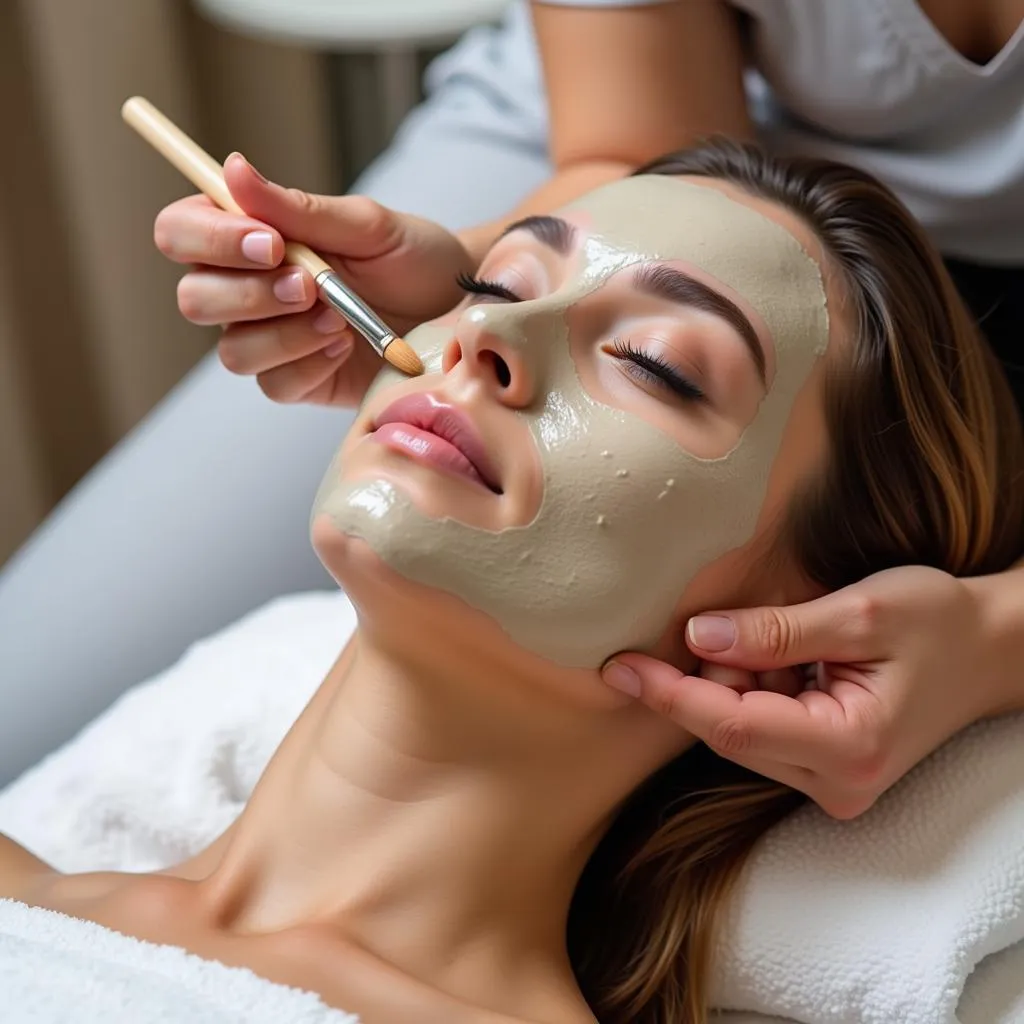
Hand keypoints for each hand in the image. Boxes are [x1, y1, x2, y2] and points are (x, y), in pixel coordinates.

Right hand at [154, 152, 472, 405]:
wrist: (459, 311)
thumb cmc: (414, 259)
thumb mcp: (367, 225)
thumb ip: (300, 207)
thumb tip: (232, 169)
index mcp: (250, 237)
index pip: (182, 231)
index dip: (210, 238)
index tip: (270, 242)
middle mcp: (247, 290)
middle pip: (194, 298)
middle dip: (249, 294)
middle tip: (311, 287)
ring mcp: (270, 340)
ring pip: (232, 351)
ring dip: (283, 334)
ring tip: (339, 319)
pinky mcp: (298, 381)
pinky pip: (274, 385)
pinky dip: (309, 364)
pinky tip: (345, 346)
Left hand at [602, 566, 1000, 818]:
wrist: (989, 650)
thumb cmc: (938, 622)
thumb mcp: (860, 611)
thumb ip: (776, 630)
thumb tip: (698, 639)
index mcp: (850, 747)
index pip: (733, 726)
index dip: (669, 694)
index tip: (618, 667)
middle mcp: (838, 785)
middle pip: (729, 733)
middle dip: (710, 677)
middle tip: (736, 624)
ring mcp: (833, 787)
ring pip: (740, 734)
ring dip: (736, 682)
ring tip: (787, 641)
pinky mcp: (826, 774)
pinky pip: (761, 735)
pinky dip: (755, 692)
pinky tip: (789, 661)